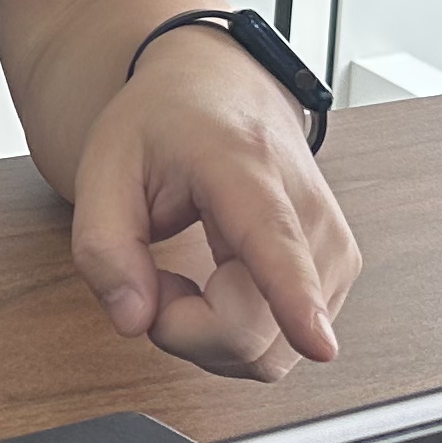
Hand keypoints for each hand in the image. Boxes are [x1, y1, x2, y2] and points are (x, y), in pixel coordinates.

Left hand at [66, 30, 359, 381]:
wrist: (224, 88)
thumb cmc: (165, 124)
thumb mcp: (102, 166)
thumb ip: (103, 246)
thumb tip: (134, 321)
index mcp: (245, 167)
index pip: (273, 243)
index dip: (295, 300)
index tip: (319, 345)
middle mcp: (308, 211)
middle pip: (253, 330)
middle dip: (182, 329)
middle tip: (152, 278)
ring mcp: (334, 248)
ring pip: (268, 354)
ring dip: (207, 336)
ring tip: (186, 277)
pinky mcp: (339, 275)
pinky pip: (277, 348)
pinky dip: (234, 335)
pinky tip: (217, 289)